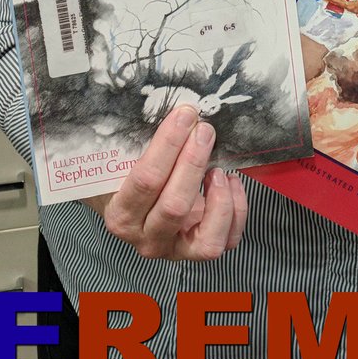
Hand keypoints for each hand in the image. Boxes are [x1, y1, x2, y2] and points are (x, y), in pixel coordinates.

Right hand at [84, 105, 247, 260]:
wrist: (135, 207)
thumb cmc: (130, 178)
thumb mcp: (125, 161)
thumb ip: (141, 141)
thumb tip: (177, 109)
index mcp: (121, 215)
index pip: (145, 180)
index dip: (168, 144)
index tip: (185, 115)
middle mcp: (146, 239)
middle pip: (175, 206)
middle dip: (193, 162)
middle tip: (205, 130)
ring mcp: (176, 250)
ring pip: (207, 239)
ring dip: (219, 200)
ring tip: (218, 170)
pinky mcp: (201, 250)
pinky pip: (228, 240)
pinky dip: (236, 210)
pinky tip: (230, 181)